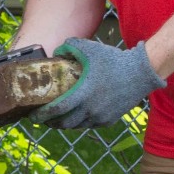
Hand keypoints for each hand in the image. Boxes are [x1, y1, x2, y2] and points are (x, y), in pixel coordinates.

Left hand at [31, 38, 165, 128]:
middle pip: (63, 123)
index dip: (42, 114)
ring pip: (76, 126)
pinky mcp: (109, 120)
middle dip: (50, 122)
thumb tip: (56, 52)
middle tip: (42, 118)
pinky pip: (89, 125)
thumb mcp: (88, 48)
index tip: (32, 115)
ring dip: (63, 124)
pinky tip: (74, 117)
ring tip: (55, 119)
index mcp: (82, 94)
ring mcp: (100, 117)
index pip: (56, 110)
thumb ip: (69, 47)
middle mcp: (91, 109)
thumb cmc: (112, 60)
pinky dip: (79, 123)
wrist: (141, 72)